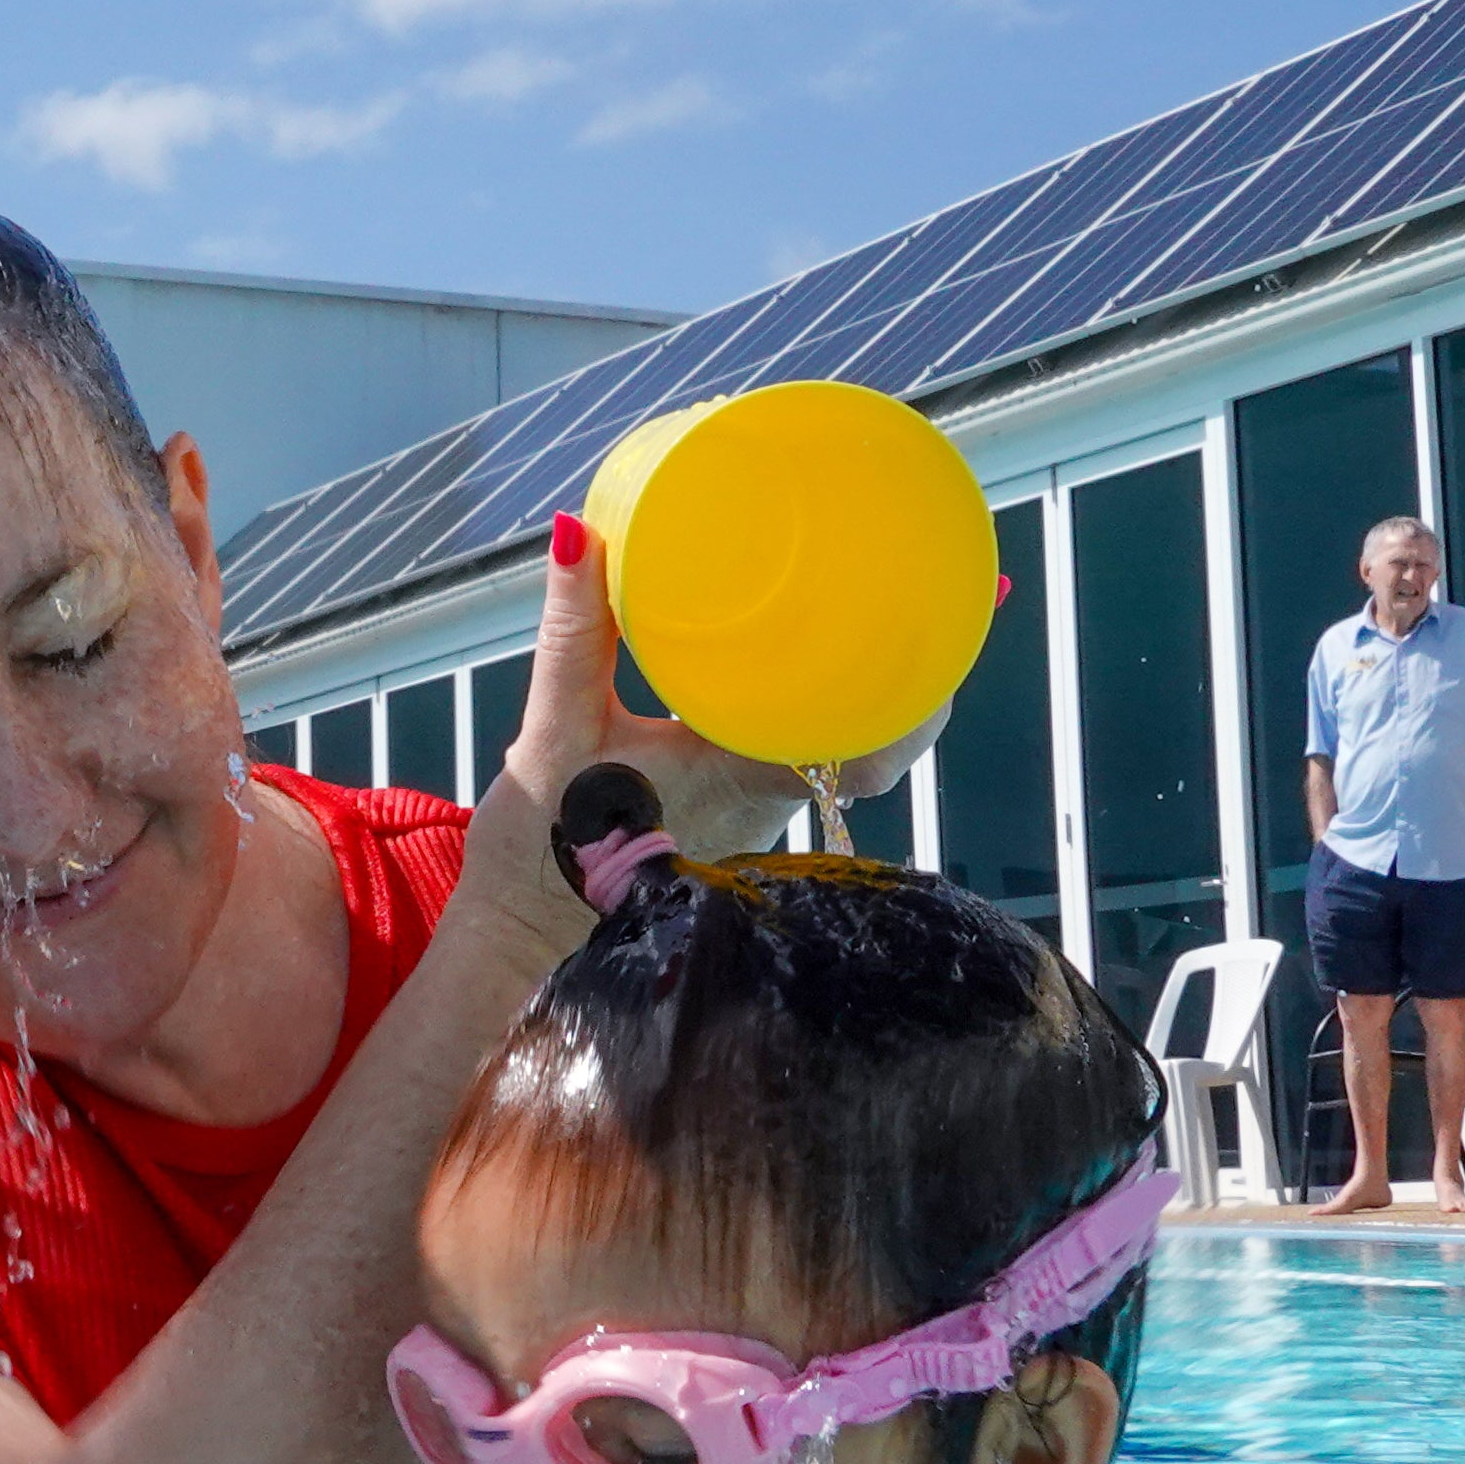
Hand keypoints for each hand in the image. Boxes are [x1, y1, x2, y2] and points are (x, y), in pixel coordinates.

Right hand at [500, 514, 933, 856]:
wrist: (525, 929)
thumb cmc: (544, 843)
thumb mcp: (553, 725)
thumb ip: (573, 630)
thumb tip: (580, 534)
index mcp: (743, 780)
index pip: (866, 755)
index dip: (916, 707)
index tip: (939, 636)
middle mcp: (770, 803)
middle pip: (872, 741)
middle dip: (906, 673)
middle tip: (926, 590)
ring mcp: (759, 812)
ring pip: (840, 747)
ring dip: (866, 690)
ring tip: (885, 605)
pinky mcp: (736, 809)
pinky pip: (800, 751)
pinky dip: (817, 706)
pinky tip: (814, 657)